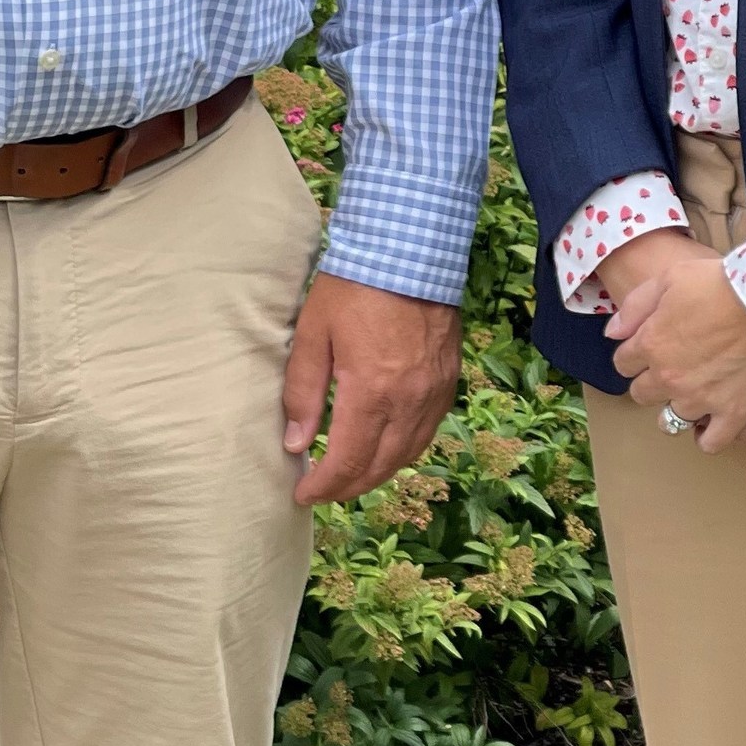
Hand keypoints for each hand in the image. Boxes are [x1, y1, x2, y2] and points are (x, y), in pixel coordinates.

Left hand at [283, 276, 461, 505]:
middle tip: (322, 491)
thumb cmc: (354, 286)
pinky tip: (385, 448)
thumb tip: (296, 444)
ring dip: (378, 473)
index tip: (302, 495)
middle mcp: (410, 401)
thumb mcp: (313, 333)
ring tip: (350, 477)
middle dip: (349, 487)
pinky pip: (428, 431)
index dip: (324, 486)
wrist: (411, 250)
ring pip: (408, 454)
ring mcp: (435, 392)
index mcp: (372, 392)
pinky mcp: (449, 380)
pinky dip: (403, 450)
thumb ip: (303, 392)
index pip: (349, 461)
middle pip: (381, 466)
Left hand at [607, 254, 745, 450]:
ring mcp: (700, 400)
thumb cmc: (723, 284)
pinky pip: (711, 443)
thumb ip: (635, 307)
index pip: (623, 364)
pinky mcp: (733, 415)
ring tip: (695, 394)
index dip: (635, 355)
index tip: (650, 349)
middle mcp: (669, 377)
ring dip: (678, 407)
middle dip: (652, 381)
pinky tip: (713, 422)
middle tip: (674, 368)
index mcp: (650, 344)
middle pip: (642, 394)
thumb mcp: (670, 278)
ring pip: (671, 420)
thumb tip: (612, 334)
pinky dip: (709, 436)